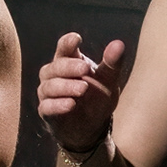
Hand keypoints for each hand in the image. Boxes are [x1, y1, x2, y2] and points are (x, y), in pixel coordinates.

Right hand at [38, 33, 125, 150]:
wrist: (93, 127)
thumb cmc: (97, 97)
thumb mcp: (108, 80)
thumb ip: (112, 63)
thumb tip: (119, 44)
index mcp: (69, 61)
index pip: (64, 48)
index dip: (68, 43)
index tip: (77, 39)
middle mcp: (54, 75)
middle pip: (56, 66)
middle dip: (70, 67)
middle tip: (85, 68)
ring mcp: (48, 93)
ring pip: (49, 86)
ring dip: (66, 86)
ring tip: (83, 88)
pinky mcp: (46, 111)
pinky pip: (47, 106)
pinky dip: (58, 105)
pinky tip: (71, 104)